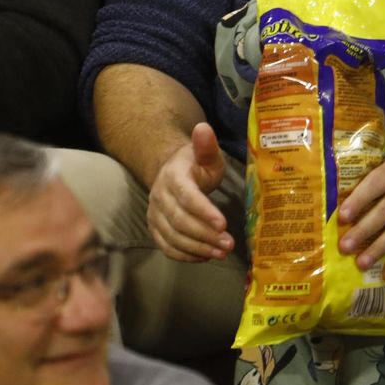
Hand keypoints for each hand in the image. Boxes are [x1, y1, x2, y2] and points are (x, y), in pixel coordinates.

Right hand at [146, 122, 232, 261]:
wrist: (171, 172)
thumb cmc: (196, 165)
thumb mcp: (206, 154)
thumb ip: (206, 146)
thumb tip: (203, 128)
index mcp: (173, 176)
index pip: (187, 196)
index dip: (204, 211)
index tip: (223, 224)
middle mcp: (160, 197)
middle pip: (180, 221)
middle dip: (205, 235)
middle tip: (229, 244)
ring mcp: (155, 215)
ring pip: (173, 237)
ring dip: (198, 248)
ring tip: (221, 253)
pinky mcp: (155, 229)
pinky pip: (167, 247)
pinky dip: (185, 255)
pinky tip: (205, 257)